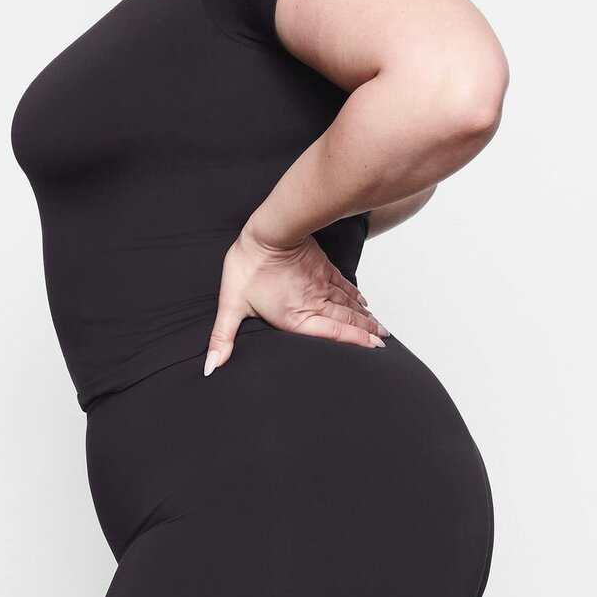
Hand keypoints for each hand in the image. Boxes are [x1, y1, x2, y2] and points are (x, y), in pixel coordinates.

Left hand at [203, 226, 388, 375]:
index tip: (374, 350)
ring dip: (366, 318)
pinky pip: (345, 287)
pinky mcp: (324, 269)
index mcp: (296, 318)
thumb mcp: (231, 305)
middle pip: (347, 321)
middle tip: (384, 342)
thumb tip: (212, 365)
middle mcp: (315, 303)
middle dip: (367, 333)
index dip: (356, 343)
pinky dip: (357, 297)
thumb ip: (223, 338)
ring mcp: (322, 285)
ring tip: (381, 329)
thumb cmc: (248, 267)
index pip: (334, 334)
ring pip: (350, 305)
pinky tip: (365, 303)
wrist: (268, 231)